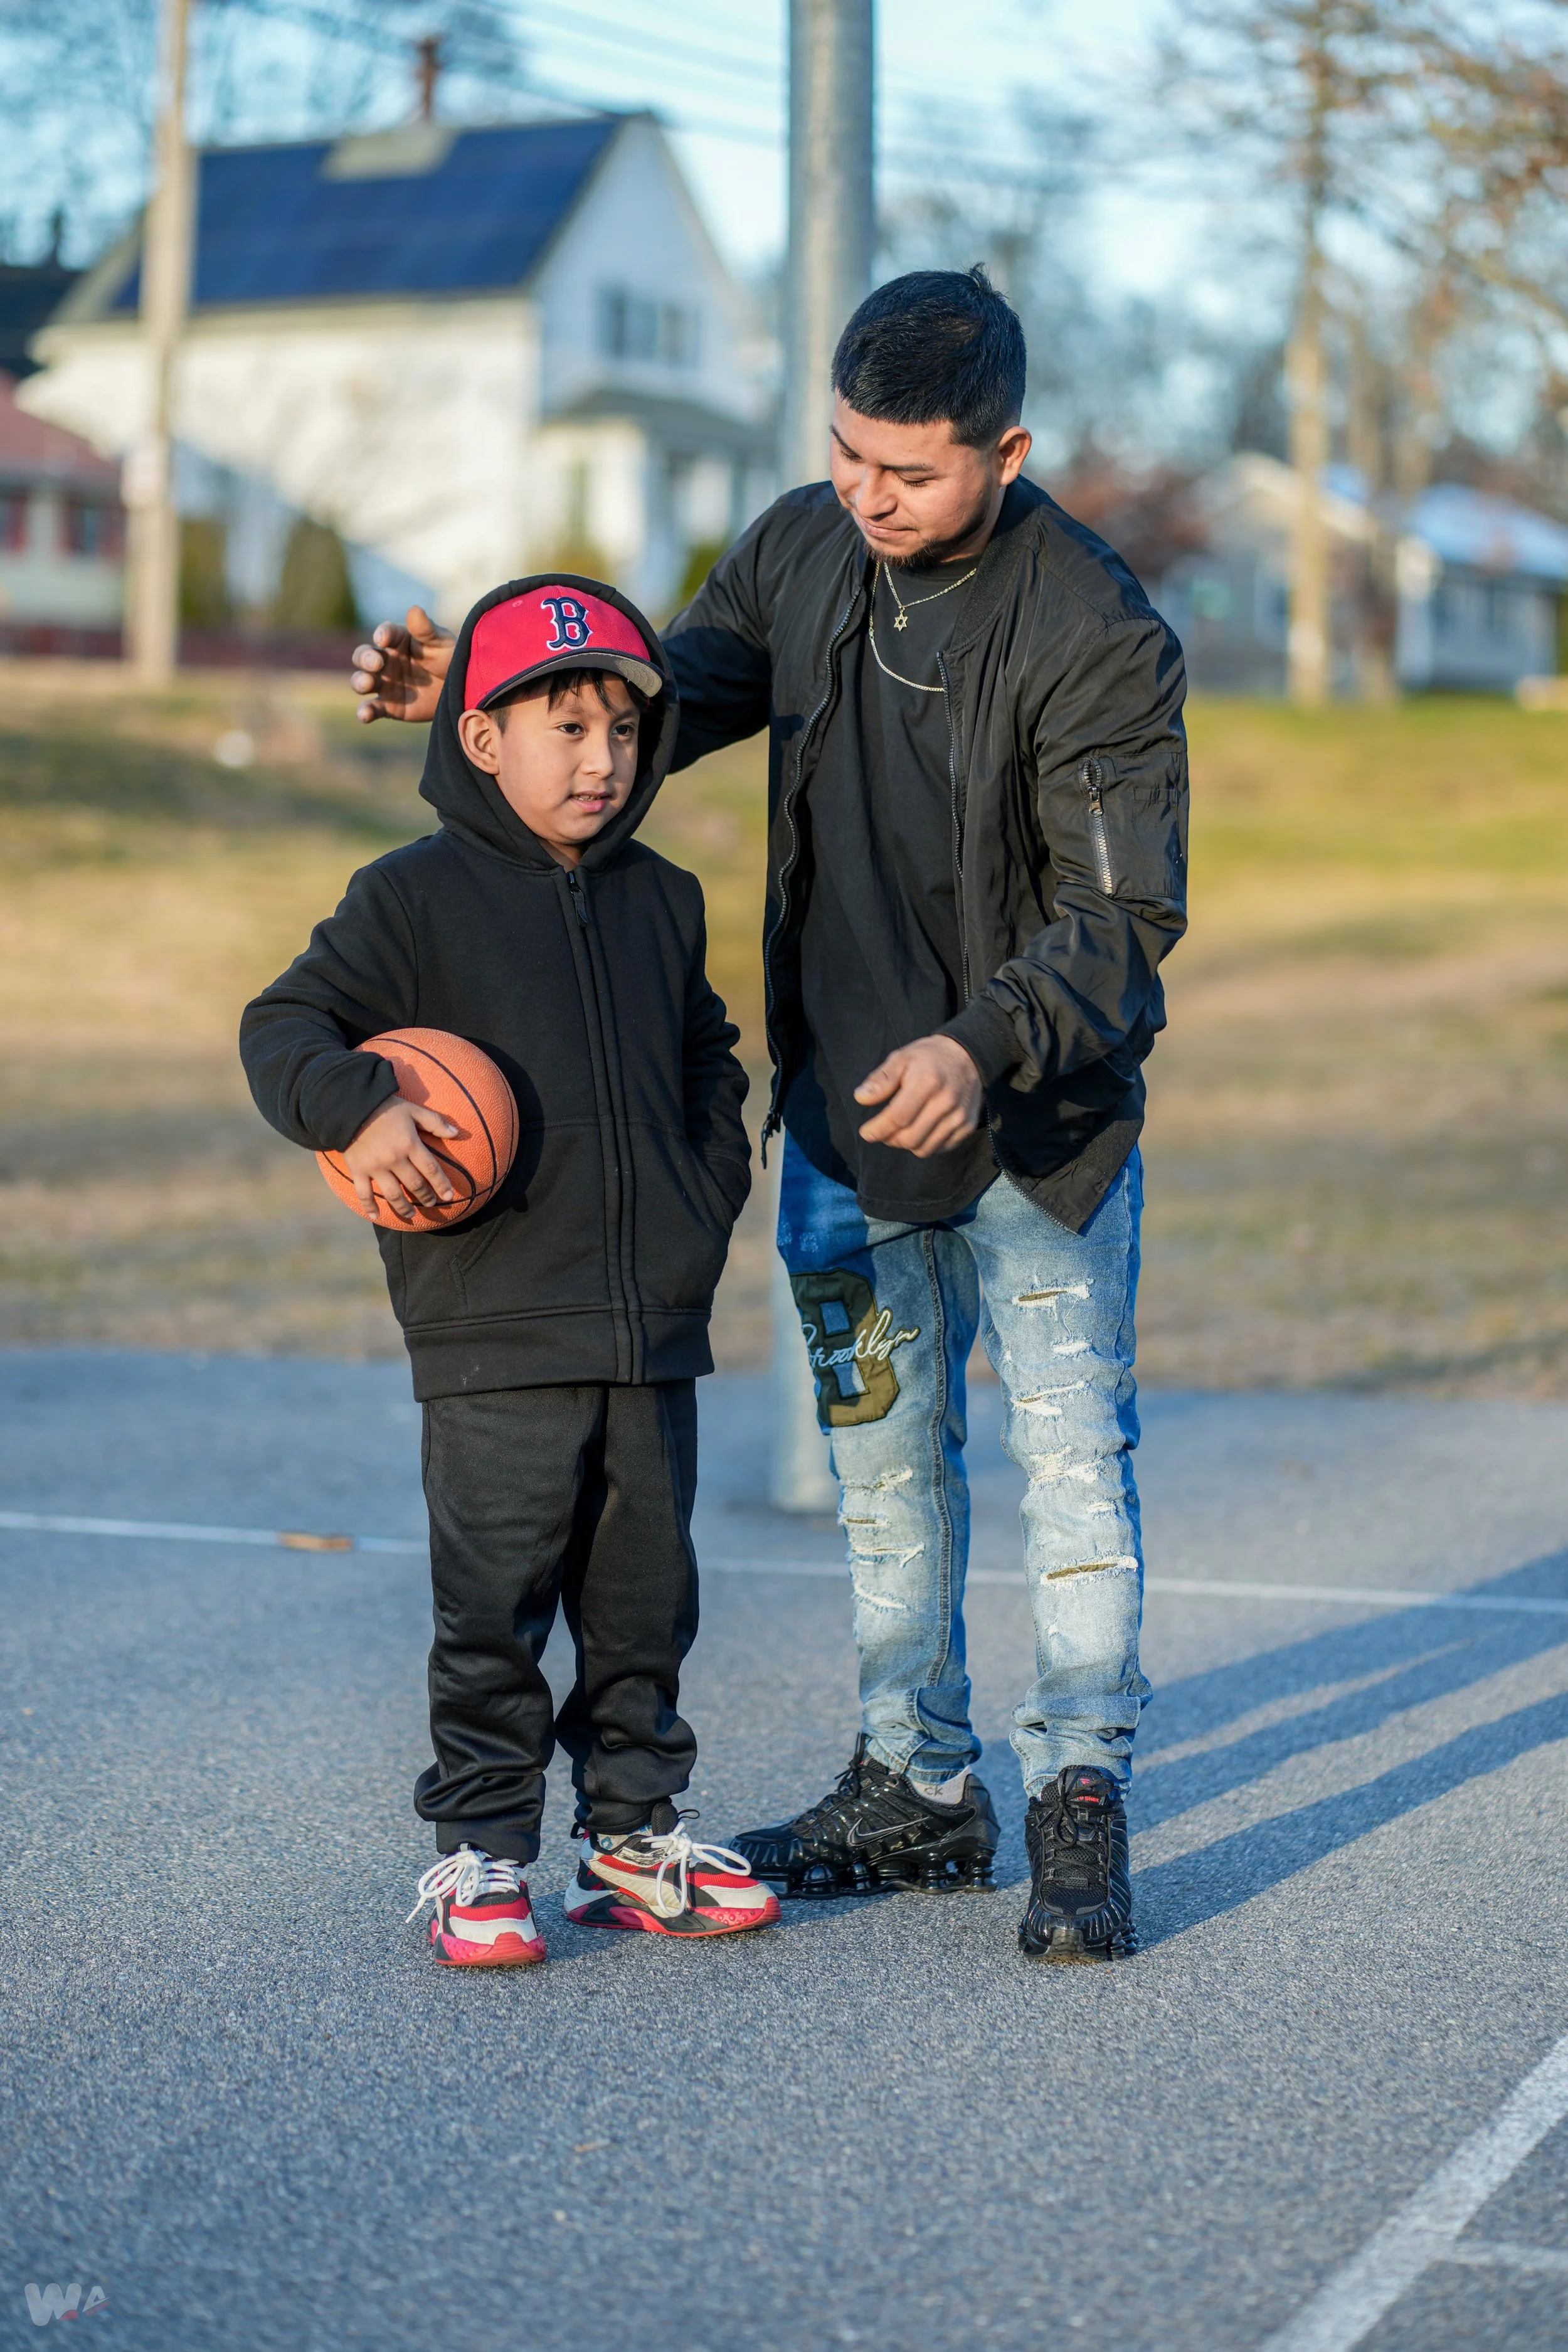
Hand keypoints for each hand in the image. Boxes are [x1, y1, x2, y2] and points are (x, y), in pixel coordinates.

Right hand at [340, 1096, 458, 1218]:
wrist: (351, 1107)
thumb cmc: (385, 1107)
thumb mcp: (413, 1109)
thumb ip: (435, 1122)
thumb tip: (456, 1133)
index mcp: (409, 1144)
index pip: (430, 1169)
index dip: (441, 1184)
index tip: (448, 1196)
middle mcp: (394, 1159)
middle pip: (414, 1184)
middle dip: (425, 1196)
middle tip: (432, 1203)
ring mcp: (375, 1167)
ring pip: (393, 1194)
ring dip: (404, 1208)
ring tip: (412, 1214)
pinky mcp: (358, 1170)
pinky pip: (364, 1193)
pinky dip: (370, 1207)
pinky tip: (376, 1217)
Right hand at [350, 605, 453, 724]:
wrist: (460, 692)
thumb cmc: (450, 660)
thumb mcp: (442, 644)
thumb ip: (426, 629)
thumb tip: (414, 609)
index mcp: (397, 640)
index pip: (385, 633)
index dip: (383, 634)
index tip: (383, 638)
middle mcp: (385, 660)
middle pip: (364, 656)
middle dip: (365, 658)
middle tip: (376, 663)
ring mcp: (384, 683)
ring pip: (362, 681)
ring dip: (360, 681)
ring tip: (366, 683)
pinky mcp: (387, 706)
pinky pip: (372, 709)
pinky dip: (365, 711)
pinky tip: (364, 715)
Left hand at [854, 1035, 983, 1157]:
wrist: (968, 1056)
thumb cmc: (928, 1058)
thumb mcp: (901, 1058)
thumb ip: (881, 1080)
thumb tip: (860, 1098)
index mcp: (927, 1082)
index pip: (898, 1117)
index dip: (878, 1129)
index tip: (866, 1132)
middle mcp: (946, 1101)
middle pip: (910, 1137)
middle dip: (889, 1139)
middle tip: (882, 1131)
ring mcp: (959, 1116)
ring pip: (924, 1148)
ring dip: (906, 1144)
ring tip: (899, 1131)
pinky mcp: (967, 1125)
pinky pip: (940, 1148)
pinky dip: (924, 1145)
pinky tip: (919, 1131)